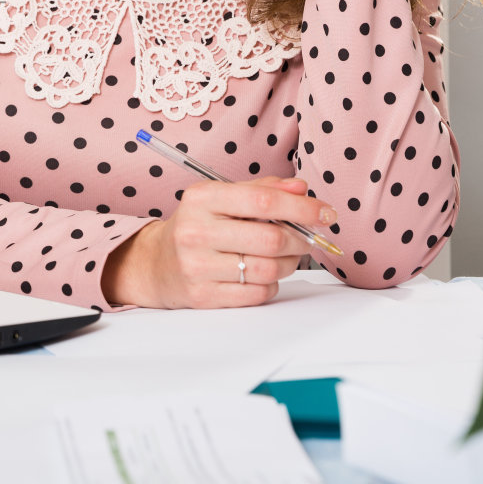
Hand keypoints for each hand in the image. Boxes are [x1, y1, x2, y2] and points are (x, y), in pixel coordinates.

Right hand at [99, 176, 335, 308]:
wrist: (156, 263)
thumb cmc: (198, 226)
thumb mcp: (221, 198)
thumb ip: (262, 189)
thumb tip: (301, 187)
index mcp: (202, 198)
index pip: (263, 201)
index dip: (303, 207)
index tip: (326, 212)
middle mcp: (195, 231)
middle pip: (271, 239)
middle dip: (300, 240)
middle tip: (307, 239)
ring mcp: (197, 266)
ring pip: (268, 269)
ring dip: (287, 265)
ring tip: (282, 257)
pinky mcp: (203, 296)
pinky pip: (257, 293)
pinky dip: (270, 285)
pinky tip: (260, 274)